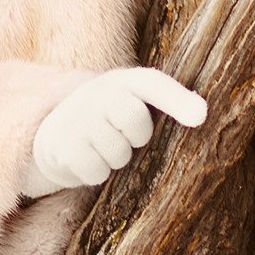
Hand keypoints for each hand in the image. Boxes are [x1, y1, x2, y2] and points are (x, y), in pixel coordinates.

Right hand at [22, 67, 208, 197]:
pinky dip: (96, 173)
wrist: (52, 130)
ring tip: (101, 147)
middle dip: (136, 136)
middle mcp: (97, 92)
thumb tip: (202, 114)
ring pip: (118, 153)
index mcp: (123, 80)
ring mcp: (76, 118)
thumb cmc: (110, 119)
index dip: (178, 99)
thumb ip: (165, 102)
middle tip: (124, 135)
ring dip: (115, 158)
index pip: (152, 84)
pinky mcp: (62, 146)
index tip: (200, 116)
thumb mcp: (132, 101)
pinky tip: (86, 159)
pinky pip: (97, 171)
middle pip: (136, 120)